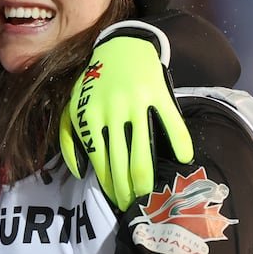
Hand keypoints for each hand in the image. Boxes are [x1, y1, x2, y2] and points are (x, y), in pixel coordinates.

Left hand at [60, 25, 193, 210]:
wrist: (118, 45)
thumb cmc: (94, 81)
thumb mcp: (71, 107)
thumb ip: (68, 139)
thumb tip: (78, 172)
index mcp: (89, 119)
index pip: (100, 164)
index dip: (110, 187)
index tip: (118, 204)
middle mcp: (111, 113)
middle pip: (121, 164)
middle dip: (128, 191)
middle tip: (137, 207)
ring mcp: (135, 103)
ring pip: (142, 151)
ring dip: (147, 178)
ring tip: (153, 195)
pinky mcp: (158, 92)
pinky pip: (171, 122)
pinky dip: (179, 142)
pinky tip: (184, 159)